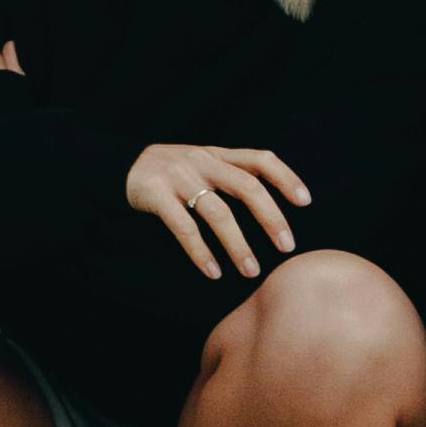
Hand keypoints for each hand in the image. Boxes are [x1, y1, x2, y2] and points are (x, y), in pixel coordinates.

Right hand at [126, 139, 310, 282]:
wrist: (119, 165)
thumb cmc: (171, 173)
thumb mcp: (202, 164)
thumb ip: (231, 176)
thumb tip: (272, 208)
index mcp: (218, 155)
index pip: (260, 159)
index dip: (286, 177)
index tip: (306, 202)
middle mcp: (202, 162)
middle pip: (246, 186)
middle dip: (271, 218)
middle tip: (287, 246)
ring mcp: (178, 176)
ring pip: (217, 211)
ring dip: (238, 244)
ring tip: (251, 270)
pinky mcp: (155, 193)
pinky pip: (183, 226)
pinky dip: (200, 251)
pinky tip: (213, 271)